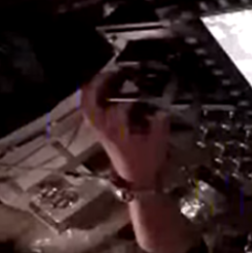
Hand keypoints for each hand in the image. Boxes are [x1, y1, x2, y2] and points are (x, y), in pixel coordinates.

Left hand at [81, 70, 170, 186]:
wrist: (136, 180)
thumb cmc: (146, 163)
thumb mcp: (157, 144)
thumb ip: (160, 125)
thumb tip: (161, 109)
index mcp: (117, 134)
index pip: (117, 111)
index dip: (129, 100)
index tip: (138, 86)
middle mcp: (105, 131)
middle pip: (91, 106)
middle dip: (98, 87)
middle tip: (109, 72)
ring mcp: (101, 131)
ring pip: (89, 108)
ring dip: (94, 92)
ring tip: (105, 77)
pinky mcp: (103, 132)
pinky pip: (93, 112)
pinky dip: (96, 100)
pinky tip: (106, 92)